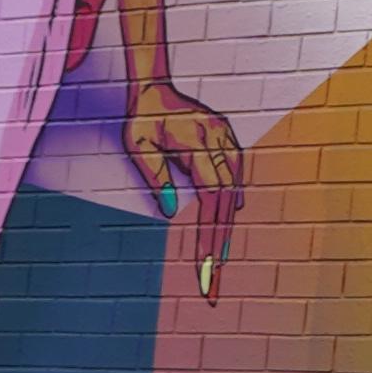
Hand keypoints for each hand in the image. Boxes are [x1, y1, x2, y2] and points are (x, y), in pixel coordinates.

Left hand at [125, 81, 247, 298]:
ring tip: (215, 266)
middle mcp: (221, 143)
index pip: (210, 198)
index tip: (206, 264)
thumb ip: (156, 176)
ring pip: (234, 194)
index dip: (210, 233)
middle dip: (219, 245)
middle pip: (226, 203)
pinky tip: (221, 231)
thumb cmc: (142, 117)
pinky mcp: (229, 145)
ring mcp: (228, 143)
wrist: (154, 89)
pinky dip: (228, 208)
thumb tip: (171, 212)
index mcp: (199, 143)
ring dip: (225, 229)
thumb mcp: (137, 145)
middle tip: (212, 283)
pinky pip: (234, 182)